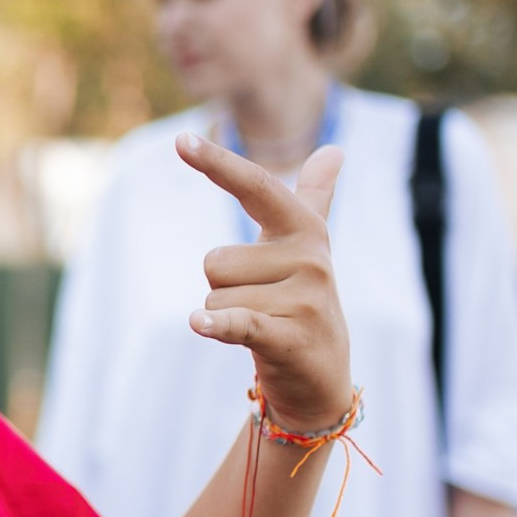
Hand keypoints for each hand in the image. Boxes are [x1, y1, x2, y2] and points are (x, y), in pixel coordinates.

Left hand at [181, 137, 352, 430]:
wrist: (322, 376)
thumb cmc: (301, 302)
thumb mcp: (308, 247)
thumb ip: (315, 197)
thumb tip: (334, 150)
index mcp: (304, 229)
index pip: (256, 187)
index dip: (218, 163)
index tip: (182, 140)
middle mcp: (309, 257)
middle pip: (214, 260)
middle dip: (222, 289)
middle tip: (259, 305)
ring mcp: (303, 297)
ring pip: (214, 297)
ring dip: (224, 317)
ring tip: (262, 325)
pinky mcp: (289, 336)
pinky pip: (235, 321)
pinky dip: (215, 324)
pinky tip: (199, 323)